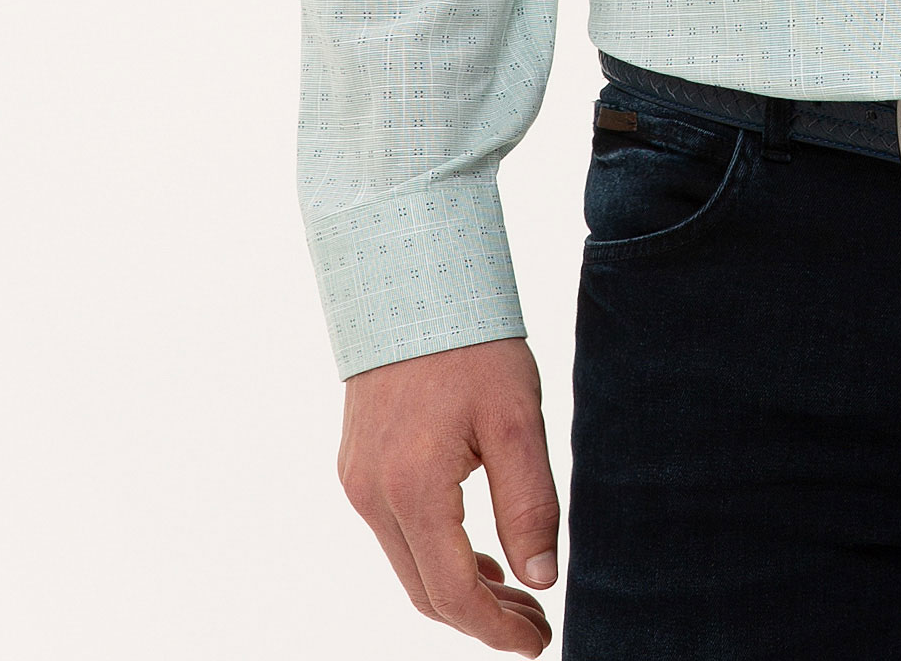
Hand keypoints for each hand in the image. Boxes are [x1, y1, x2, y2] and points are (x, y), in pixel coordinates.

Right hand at [337, 336, 559, 651]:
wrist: (410, 276)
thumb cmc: (470, 342)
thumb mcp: (516, 419)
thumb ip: (529, 503)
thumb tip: (542, 579)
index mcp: (412, 488)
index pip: (453, 593)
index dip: (497, 629)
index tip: (539, 640)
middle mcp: (373, 495)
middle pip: (425, 592)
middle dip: (482, 618)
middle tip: (536, 623)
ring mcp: (358, 481)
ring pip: (409, 566)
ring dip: (460, 588)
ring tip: (517, 593)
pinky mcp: (358, 465)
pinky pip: (396, 533)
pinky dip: (436, 554)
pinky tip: (477, 551)